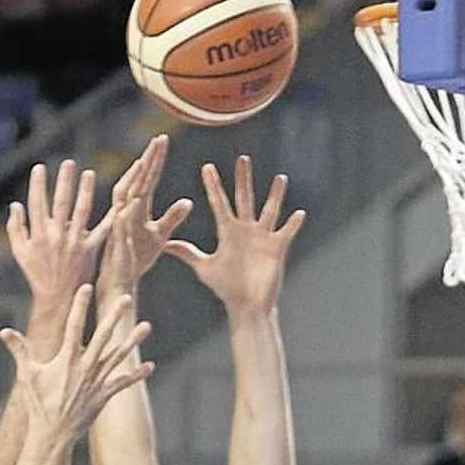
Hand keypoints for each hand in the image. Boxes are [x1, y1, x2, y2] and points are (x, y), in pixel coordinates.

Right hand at [0, 285, 152, 441]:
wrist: (53, 434)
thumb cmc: (38, 404)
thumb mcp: (27, 375)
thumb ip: (19, 350)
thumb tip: (5, 332)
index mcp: (66, 360)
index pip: (73, 326)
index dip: (79, 306)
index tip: (86, 287)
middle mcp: (85, 368)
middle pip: (103, 337)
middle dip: (114, 316)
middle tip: (125, 299)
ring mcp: (97, 381)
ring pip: (118, 356)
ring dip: (132, 341)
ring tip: (146, 326)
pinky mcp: (104, 395)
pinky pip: (123, 383)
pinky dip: (136, 375)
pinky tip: (149, 366)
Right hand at [9, 159, 110, 300]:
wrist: (57, 298)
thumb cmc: (37, 274)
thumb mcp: (20, 252)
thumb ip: (15, 227)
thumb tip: (15, 204)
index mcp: (39, 234)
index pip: (37, 203)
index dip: (37, 184)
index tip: (39, 167)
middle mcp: (58, 235)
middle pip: (61, 202)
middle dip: (64, 181)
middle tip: (68, 163)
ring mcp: (75, 241)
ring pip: (81, 211)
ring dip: (85, 190)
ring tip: (89, 173)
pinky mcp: (90, 249)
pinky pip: (101, 231)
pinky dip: (110, 218)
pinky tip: (117, 203)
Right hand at [96, 135, 192, 295]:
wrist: (122, 279)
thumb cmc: (138, 257)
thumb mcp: (160, 235)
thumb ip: (172, 217)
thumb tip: (188, 201)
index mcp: (138, 207)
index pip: (149, 178)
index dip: (156, 160)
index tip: (163, 140)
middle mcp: (127, 210)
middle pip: (138, 179)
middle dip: (148, 160)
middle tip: (159, 140)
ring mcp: (120, 222)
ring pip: (126, 194)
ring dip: (135, 178)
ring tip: (145, 161)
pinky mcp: (118, 239)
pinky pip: (121, 221)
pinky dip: (128, 209)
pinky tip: (137, 197)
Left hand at [166, 155, 304, 313]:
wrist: (246, 305)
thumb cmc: (226, 286)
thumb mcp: (204, 267)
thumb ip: (187, 253)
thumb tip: (165, 244)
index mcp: (227, 231)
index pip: (219, 203)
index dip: (213, 186)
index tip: (207, 167)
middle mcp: (246, 230)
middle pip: (244, 199)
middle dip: (242, 180)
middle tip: (242, 159)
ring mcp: (263, 237)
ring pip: (269, 211)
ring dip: (274, 195)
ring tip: (280, 178)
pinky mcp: (277, 249)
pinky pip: (286, 233)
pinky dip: (292, 224)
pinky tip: (299, 213)